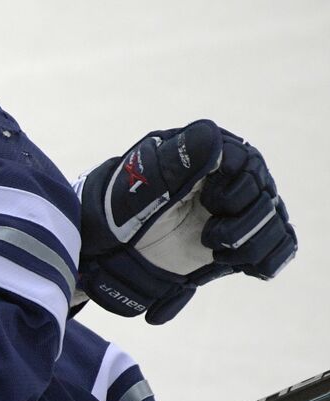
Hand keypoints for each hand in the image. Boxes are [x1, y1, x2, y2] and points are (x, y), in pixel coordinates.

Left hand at [77, 120, 296, 322]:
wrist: (118, 247)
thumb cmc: (127, 208)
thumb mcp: (146, 181)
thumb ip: (179, 158)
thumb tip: (213, 138)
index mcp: (215, 154)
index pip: (249, 169)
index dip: (232, 193)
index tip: (208, 203)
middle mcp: (236, 179)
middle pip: (266, 200)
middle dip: (239, 227)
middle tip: (208, 236)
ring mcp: (242, 209)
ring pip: (276, 226)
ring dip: (249, 248)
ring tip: (213, 250)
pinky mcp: (245, 237)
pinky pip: (281, 246)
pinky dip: (264, 261)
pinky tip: (233, 263)